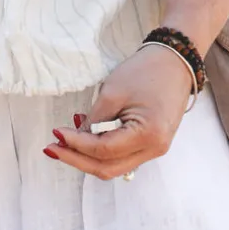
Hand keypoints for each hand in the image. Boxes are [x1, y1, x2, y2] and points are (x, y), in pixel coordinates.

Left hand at [44, 46, 191, 179]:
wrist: (175, 61)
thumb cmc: (147, 71)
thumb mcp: (113, 93)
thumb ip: (93, 121)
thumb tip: (73, 141)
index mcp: (149, 135)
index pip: (103, 151)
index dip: (76, 145)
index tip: (56, 133)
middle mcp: (155, 149)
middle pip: (108, 168)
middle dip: (77, 159)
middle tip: (52, 148)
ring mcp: (155, 149)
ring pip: (114, 166)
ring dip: (87, 157)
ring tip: (65, 141)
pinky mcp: (152, 144)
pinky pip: (123, 156)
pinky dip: (101, 151)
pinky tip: (86, 136)